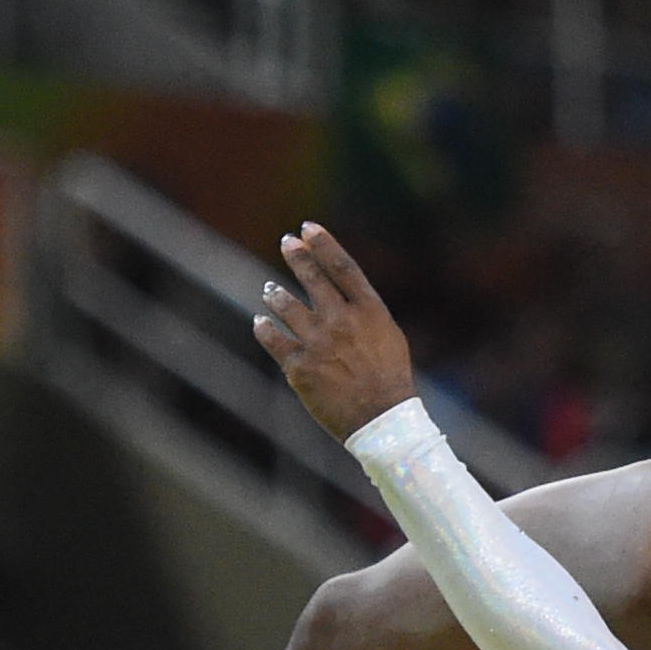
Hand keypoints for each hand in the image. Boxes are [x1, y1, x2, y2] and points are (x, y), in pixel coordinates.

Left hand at [251, 223, 418, 439]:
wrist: (382, 421)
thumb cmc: (390, 379)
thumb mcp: (388, 336)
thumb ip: (364, 311)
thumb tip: (339, 291)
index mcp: (369, 312)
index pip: (342, 267)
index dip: (323, 244)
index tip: (308, 228)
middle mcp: (342, 321)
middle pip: (313, 279)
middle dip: (297, 257)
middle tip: (287, 243)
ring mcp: (318, 344)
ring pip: (287, 307)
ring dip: (276, 295)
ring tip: (270, 291)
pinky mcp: (299, 368)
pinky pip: (273, 339)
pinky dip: (265, 327)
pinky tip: (261, 321)